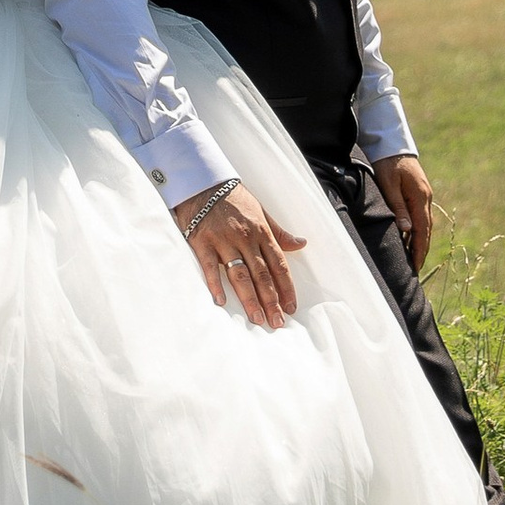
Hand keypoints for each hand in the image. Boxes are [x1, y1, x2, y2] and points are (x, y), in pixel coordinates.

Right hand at [179, 184, 305, 329]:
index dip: (286, 287)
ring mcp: (224, 241)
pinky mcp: (203, 242)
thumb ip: (279, 233)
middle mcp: (245, 238)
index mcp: (261, 232)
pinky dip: (215, 284)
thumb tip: (301, 244)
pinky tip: (221, 302)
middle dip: (271, 300)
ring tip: (257, 318)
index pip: (278, 265)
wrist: (203, 182)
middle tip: (277, 322)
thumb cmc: (233, 198)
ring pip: (240, 274)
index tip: (291, 307)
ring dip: (249, 299)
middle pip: (262, 275)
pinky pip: (210, 267)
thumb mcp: (261, 211)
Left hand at [376, 153, 434, 269]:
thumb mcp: (389, 184)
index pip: (422, 229)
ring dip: (420, 241)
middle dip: (422, 250)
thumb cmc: (387, 163)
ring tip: (413, 260)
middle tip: (416, 269)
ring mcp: (424, 195)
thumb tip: (407, 230)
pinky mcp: (418, 193)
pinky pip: (420, 216)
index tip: (416, 266)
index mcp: (420, 196)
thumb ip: (397, 207)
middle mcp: (426, 197)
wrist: (391, 142)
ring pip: (424, 224)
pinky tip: (409, 239)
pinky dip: (417, 230)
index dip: (419, 249)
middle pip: (426, 229)